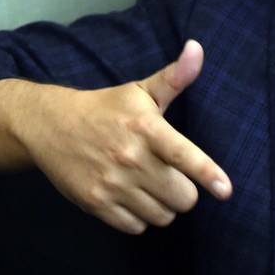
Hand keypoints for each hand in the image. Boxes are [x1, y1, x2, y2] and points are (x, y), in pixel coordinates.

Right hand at [20, 40, 231, 233]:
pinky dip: (140, 218)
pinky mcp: (95, 204)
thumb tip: (198, 48)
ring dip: (163, 206)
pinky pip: (135, 227)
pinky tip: (132, 197)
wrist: (49, 125)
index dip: (208, 174)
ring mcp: (112, 184)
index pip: (184, 155)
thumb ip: (175, 77)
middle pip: (182, 197)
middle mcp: (130, 157)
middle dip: (184, 191)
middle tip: (172, 177)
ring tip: (151, 187)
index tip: (226, 190)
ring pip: (162, 216)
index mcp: (147, 127)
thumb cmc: (106, 108)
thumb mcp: (141, 90)